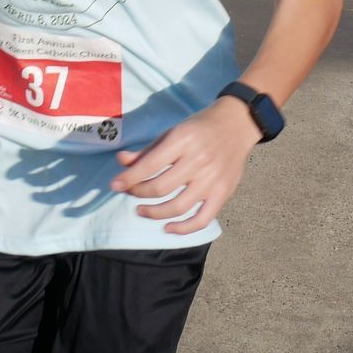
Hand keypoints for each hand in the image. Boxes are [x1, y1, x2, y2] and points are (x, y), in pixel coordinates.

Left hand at [109, 100, 260, 234]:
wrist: (238, 123)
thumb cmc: (201, 126)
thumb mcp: (173, 130)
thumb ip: (148, 150)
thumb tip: (122, 162)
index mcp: (184, 140)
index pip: (150, 165)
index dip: (129, 178)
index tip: (115, 185)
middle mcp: (199, 161)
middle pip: (161, 187)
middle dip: (138, 193)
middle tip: (129, 193)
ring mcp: (213, 180)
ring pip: (179, 207)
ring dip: (155, 213)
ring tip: (141, 210)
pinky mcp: (223, 193)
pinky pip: (203, 219)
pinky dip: (184, 228)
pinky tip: (168, 227)